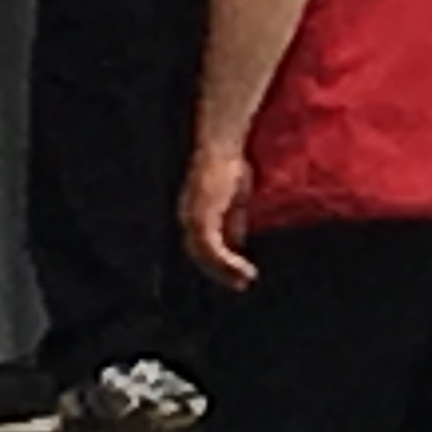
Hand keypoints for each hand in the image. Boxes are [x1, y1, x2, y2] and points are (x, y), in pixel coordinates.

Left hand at [179, 141, 257, 291]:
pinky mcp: (202, 217)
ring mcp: (192, 217)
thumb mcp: (235, 200)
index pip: (199, 245)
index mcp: (192, 213)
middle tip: (240, 284)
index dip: (215, 262)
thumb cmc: (229, 166)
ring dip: (224, 271)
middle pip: (198, 255)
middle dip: (219, 272)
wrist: (223, 147)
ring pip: (203, 255)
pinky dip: (226, 262)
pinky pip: (212, 248)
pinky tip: (242, 268)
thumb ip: (232, 223)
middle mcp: (187, 217)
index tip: (235, 274)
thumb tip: (236, 244)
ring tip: (244, 279)